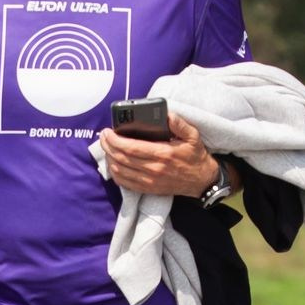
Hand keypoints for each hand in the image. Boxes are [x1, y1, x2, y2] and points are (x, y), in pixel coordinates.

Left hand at [100, 113, 218, 197]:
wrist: (202, 180)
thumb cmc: (195, 157)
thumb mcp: (193, 136)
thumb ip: (179, 124)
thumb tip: (167, 114)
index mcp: (163, 154)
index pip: (130, 147)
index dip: (115, 140)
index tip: (107, 132)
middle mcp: (154, 169)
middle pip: (121, 158)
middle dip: (108, 146)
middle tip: (103, 136)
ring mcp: (150, 181)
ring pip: (120, 171)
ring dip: (109, 159)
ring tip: (107, 148)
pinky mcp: (148, 189)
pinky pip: (125, 183)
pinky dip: (115, 173)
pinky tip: (113, 164)